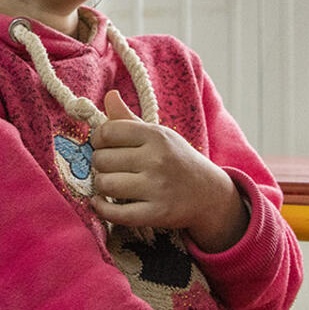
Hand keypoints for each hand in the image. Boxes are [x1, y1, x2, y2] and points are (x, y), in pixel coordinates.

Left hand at [89, 91, 248, 251]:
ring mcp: (158, 188)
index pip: (107, 131)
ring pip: (105, 184)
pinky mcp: (157, 214)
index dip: (98, 139)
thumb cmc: (177, 160)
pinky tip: (101, 203)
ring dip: (101, 185)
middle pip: (102, 159)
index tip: (103, 145)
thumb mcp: (159, 135)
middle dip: (99, 164)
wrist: (210, 194)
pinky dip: (102, 209)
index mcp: (156, 135)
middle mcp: (157, 159)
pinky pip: (115, 213)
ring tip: (110, 183)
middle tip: (109, 167)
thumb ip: (129, 118)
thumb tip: (109, 95)